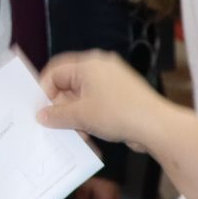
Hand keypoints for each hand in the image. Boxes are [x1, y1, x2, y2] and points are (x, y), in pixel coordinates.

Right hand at [38, 52, 164, 146]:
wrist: (156, 126)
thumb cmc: (117, 114)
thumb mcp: (81, 115)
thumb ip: (57, 114)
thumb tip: (42, 115)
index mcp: (88, 64)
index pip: (55, 72)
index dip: (45, 91)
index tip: (41, 111)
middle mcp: (100, 68)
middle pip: (69, 83)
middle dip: (61, 105)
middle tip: (56, 125)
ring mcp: (112, 81)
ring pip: (82, 95)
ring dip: (74, 114)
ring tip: (75, 133)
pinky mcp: (121, 95)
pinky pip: (96, 102)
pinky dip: (88, 115)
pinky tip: (88, 133)